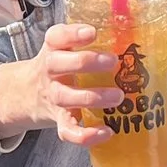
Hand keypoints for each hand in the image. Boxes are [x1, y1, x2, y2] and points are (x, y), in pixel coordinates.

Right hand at [0, 23, 118, 147]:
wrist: (29, 93)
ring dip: (92, 97)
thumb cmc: (62, 66)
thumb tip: (136, 33)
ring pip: (65, 97)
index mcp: (54, 49)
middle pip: (57, 64)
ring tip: (118, 96)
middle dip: (85, 62)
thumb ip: (92, 42)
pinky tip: (106, 131)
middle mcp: (50, 71)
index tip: (92, 32)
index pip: (56, 37)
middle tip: (113, 61)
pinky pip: (68, 130)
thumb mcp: (67, 48)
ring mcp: (53, 97)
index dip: (72, 34)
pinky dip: (85, 135)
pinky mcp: (59, 120)